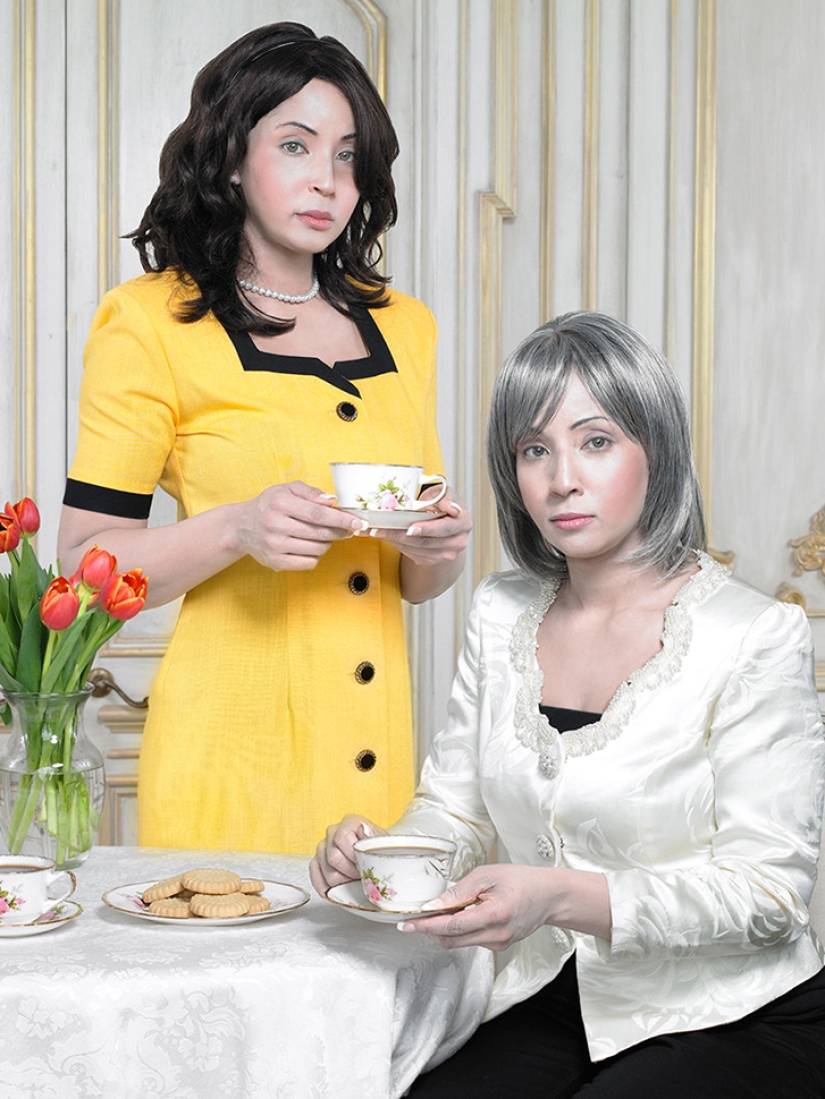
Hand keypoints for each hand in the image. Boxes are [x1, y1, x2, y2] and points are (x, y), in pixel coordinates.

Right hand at [233, 482, 367, 570]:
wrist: (242, 526)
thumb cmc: (270, 505)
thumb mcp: (287, 489)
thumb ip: (311, 492)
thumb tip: (332, 501)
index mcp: (280, 503)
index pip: (318, 514)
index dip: (341, 519)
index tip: (358, 522)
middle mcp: (275, 525)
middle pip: (320, 533)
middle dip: (341, 532)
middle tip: (348, 530)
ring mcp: (274, 546)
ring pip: (317, 549)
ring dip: (328, 543)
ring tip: (324, 535)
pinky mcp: (275, 562)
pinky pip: (308, 563)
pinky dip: (316, 555)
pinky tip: (312, 546)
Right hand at [309, 815, 385, 895]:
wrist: (375, 856)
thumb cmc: (378, 850)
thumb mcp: (382, 844)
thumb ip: (373, 838)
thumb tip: (364, 831)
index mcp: (350, 822)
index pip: (341, 837)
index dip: (352, 855)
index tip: (363, 863)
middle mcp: (333, 831)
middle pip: (333, 857)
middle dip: (350, 871)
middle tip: (361, 874)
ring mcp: (322, 847)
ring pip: (328, 873)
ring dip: (344, 881)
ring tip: (355, 878)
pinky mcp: (316, 862)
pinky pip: (317, 880)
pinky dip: (331, 889)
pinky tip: (343, 885)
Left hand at [369, 488, 471, 567]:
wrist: (446, 520)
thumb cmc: (442, 502)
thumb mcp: (445, 493)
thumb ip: (447, 498)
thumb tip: (453, 509)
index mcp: (463, 523)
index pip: (444, 528)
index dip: (427, 529)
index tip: (410, 528)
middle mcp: (458, 542)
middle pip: (426, 542)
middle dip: (400, 535)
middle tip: (380, 530)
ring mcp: (446, 554)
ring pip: (416, 549)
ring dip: (394, 540)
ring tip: (377, 531)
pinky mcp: (433, 560)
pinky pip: (412, 554)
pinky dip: (397, 545)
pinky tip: (385, 536)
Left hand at [397, 864, 610, 949]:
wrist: (549, 896)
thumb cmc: (521, 880)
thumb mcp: (487, 875)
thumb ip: (459, 891)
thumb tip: (433, 904)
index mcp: (494, 915)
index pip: (452, 926)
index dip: (426, 925)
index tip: (407, 923)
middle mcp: (496, 936)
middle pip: (451, 940)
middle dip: (429, 930)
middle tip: (413, 918)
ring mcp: (498, 944)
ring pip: (459, 943)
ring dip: (442, 931)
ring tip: (433, 913)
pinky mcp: (499, 946)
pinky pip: (470, 941)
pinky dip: (457, 931)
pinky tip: (456, 916)